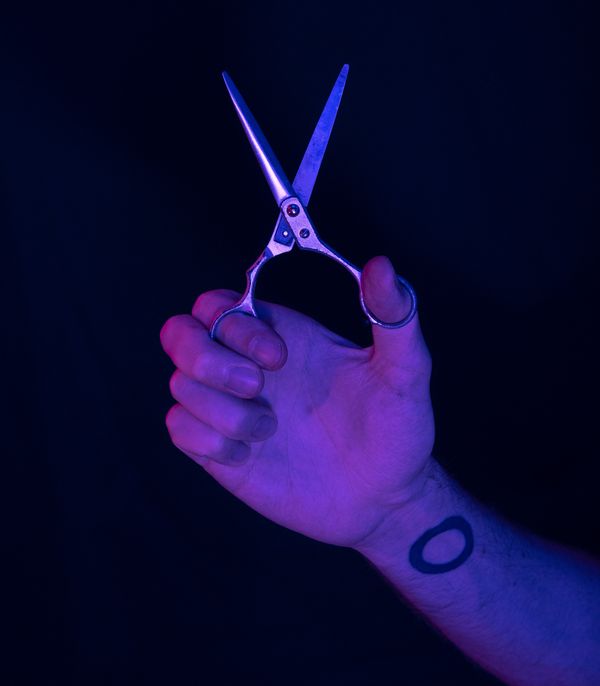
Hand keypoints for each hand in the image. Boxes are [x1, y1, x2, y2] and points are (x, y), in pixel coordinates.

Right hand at [160, 255, 434, 549]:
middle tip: (257, 387)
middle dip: (206, 359)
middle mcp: (248, 365)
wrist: (385, 500)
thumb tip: (381, 265)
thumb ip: (394, 316)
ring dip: (222, 410)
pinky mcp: (220, 449)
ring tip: (269, 430)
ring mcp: (231, 407)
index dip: (235, 324)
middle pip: (179, 332)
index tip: (278, 358)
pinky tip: (248, 454)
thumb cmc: (396, 431)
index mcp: (282, 335)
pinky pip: (178, 428)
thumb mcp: (405, 371)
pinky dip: (208, 440)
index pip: (219, 304)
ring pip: (180, 384)